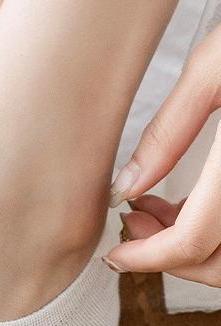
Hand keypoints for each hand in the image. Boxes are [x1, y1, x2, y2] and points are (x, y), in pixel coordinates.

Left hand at [105, 25, 220, 286]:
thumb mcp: (214, 66)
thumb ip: (167, 133)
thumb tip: (125, 189)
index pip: (193, 242)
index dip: (146, 259)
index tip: (115, 255)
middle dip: (167, 257)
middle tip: (132, 225)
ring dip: (193, 248)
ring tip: (153, 211)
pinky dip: (218, 230)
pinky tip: (188, 203)